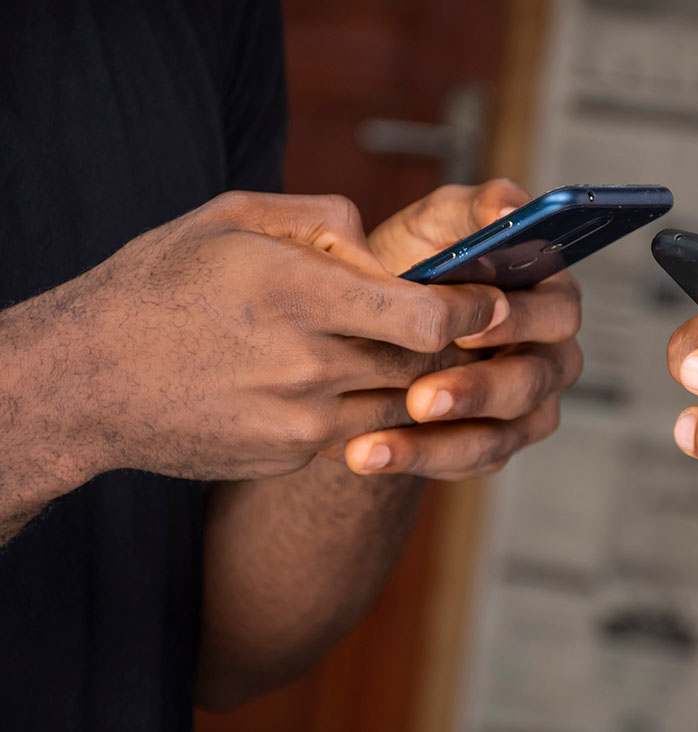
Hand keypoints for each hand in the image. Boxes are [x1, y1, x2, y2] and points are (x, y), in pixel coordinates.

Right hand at [58, 191, 508, 481]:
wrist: (84, 382)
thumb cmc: (159, 285)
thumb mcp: (230, 219)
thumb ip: (322, 222)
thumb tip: (383, 250)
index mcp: (294, 295)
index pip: (425, 318)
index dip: (469, 308)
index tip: (487, 298)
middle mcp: (304, 366)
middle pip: (423, 363)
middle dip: (447, 341)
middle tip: (460, 320)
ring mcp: (298, 423)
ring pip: (399, 403)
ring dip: (413, 378)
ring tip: (397, 346)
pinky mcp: (289, 458)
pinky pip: (359, 431)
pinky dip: (369, 405)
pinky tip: (345, 379)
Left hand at [337, 179, 583, 479]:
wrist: (370, 326)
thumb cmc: (416, 266)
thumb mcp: (440, 223)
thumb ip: (477, 207)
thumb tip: (508, 209)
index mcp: (550, 297)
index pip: (557, 314)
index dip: (518, 323)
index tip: (466, 327)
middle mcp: (550, 355)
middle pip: (532, 381)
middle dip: (475, 390)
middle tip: (421, 397)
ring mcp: (526, 407)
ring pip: (499, 435)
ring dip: (436, 442)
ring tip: (372, 445)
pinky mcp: (494, 445)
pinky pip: (467, 462)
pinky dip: (416, 460)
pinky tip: (367, 455)